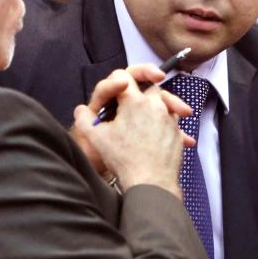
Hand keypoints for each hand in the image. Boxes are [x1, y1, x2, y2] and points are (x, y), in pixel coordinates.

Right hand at [71, 65, 192, 197]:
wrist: (151, 182)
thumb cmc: (123, 159)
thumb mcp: (97, 139)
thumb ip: (85, 119)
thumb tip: (80, 109)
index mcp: (133, 101)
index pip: (124, 76)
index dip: (117, 80)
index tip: (117, 88)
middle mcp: (154, 104)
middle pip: (149, 86)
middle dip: (141, 90)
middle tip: (133, 101)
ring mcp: (168, 118)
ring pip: (165, 101)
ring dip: (156, 105)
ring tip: (147, 118)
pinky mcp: (176, 132)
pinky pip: (173, 120)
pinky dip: (166, 122)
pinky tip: (159, 133)